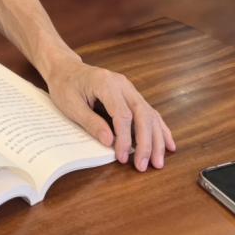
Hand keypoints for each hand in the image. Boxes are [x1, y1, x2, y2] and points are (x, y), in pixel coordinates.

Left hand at [46, 61, 175, 171]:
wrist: (66, 69)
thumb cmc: (65, 86)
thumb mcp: (71, 106)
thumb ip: (91, 123)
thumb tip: (109, 142)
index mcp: (106, 83)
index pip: (122, 114)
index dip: (125, 138)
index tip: (122, 157)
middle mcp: (123, 84)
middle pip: (142, 114)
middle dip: (146, 142)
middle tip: (144, 165)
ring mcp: (129, 89)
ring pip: (150, 114)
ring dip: (156, 139)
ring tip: (158, 161)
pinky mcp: (131, 95)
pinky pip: (149, 112)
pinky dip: (159, 128)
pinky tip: (168, 143)